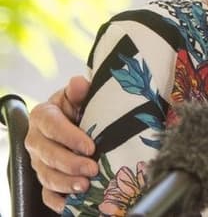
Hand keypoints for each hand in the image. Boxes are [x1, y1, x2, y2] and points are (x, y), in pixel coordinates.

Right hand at [25, 76, 98, 212]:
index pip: (53, 126)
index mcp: (43, 116)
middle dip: (70, 164)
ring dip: (65, 183)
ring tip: (85, 186)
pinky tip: (70, 204)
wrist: (73, 121)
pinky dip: (57, 200)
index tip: (91, 146)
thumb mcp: (78, 96)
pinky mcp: (44, 178)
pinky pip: (45, 193)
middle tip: (91, 169)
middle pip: (48, 154)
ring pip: (46, 175)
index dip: (70, 137)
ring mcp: (38, 161)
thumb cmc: (78, 107)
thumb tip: (79, 83)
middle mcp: (36, 139)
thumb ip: (79, 90)